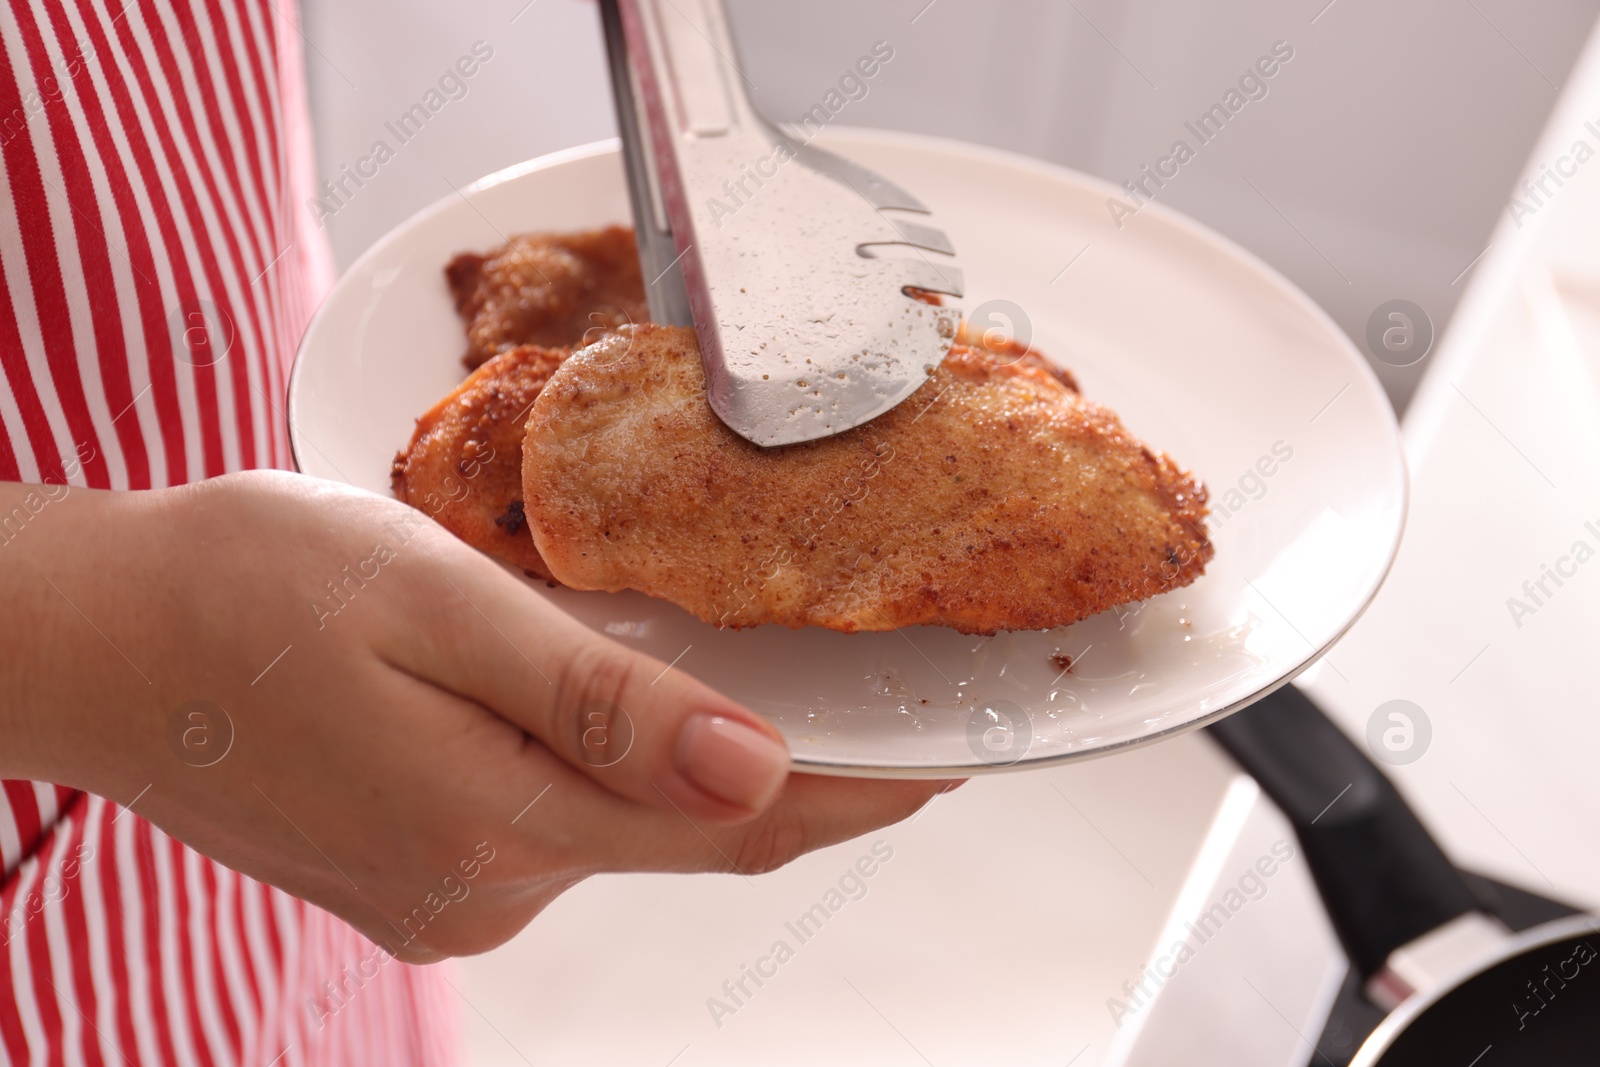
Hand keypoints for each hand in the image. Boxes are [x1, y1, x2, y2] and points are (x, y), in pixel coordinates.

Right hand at [0, 471, 954, 960]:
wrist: (94, 636)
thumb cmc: (245, 588)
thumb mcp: (439, 610)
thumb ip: (602, 700)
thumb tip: (759, 767)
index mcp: (502, 821)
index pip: (740, 823)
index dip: (860, 792)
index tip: (948, 758)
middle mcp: (486, 886)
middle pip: (696, 837)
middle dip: (807, 785)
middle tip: (895, 719)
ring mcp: (449, 892)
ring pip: (628, 832)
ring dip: (709, 775)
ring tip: (786, 698)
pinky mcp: (419, 871)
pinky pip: (562, 828)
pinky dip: (623, 778)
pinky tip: (637, 720)